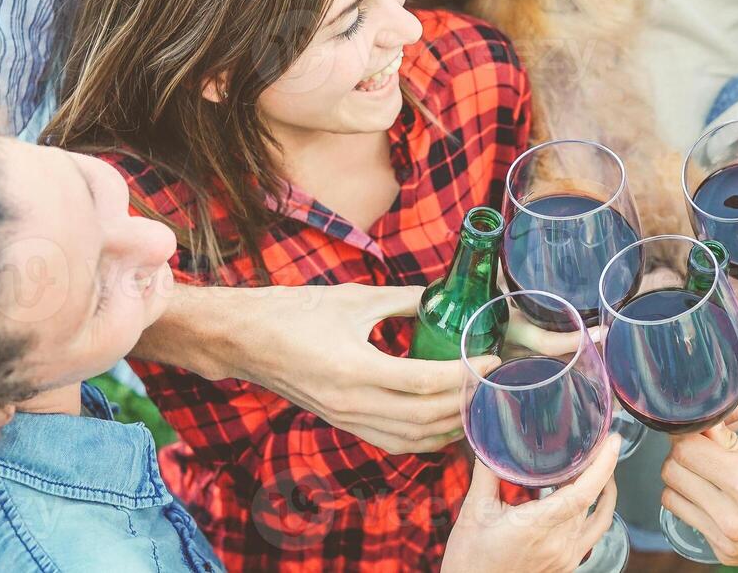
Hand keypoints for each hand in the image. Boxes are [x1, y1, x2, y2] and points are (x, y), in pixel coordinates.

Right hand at [216, 283, 494, 453]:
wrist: (244, 340)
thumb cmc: (294, 313)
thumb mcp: (354, 298)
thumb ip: (404, 300)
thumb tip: (443, 295)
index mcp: (355, 368)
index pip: (425, 382)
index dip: (464, 374)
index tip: (490, 359)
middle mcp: (351, 403)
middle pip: (425, 417)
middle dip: (466, 401)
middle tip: (492, 380)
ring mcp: (346, 418)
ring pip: (411, 437)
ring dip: (449, 425)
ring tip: (476, 402)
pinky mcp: (342, 423)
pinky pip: (392, 441)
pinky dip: (424, 437)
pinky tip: (443, 421)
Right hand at [443, 435, 621, 572]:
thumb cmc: (470, 558)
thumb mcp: (474, 510)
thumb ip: (488, 472)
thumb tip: (491, 439)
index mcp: (535, 527)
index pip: (582, 494)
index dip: (602, 466)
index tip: (612, 441)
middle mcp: (558, 545)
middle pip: (590, 499)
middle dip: (594, 467)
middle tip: (590, 442)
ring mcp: (566, 557)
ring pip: (594, 515)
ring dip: (597, 487)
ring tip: (592, 463)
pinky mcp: (567, 565)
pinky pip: (593, 532)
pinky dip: (597, 510)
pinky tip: (592, 495)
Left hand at [661, 426, 737, 571]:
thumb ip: (735, 441)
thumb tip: (703, 424)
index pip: (687, 450)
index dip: (690, 432)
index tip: (701, 427)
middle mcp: (731, 517)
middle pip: (673, 473)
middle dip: (683, 452)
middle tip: (704, 445)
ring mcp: (726, 541)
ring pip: (671, 498)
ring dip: (684, 479)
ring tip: (710, 469)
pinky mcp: (726, 555)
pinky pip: (690, 519)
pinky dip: (697, 502)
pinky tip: (721, 494)